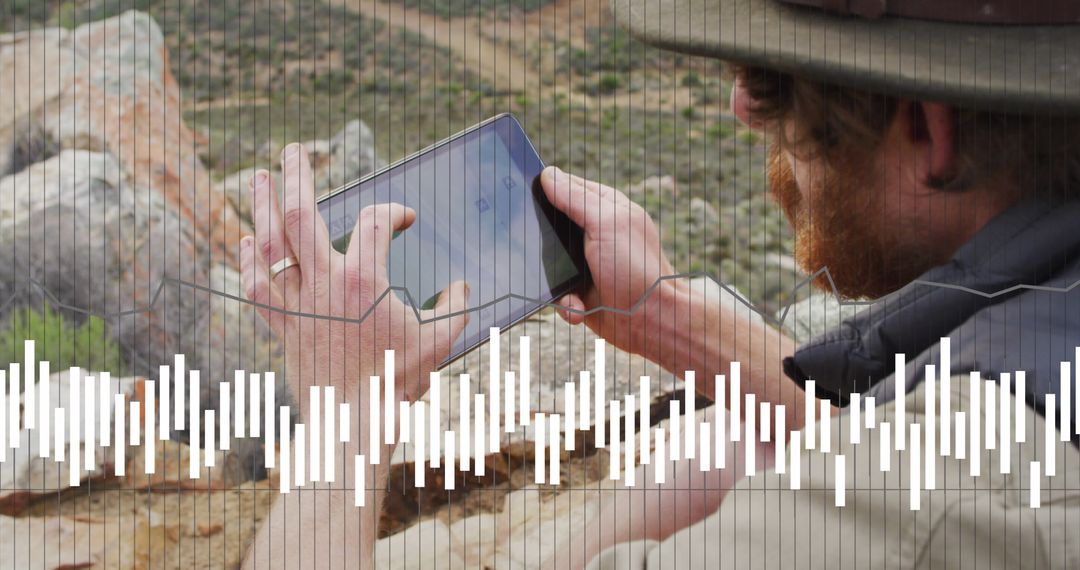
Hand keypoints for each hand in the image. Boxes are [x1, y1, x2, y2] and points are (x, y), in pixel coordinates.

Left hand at [238, 143, 469, 421]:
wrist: (354, 422)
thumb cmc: (398, 381)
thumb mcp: (440, 340)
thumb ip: (455, 307)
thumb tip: (462, 287)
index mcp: (365, 282)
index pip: (374, 223)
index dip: (392, 211)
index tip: (404, 218)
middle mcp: (325, 285)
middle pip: (300, 215)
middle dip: (295, 177)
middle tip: (294, 149)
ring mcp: (298, 305)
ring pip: (270, 245)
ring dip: (261, 206)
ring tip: (259, 176)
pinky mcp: (282, 327)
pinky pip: (257, 287)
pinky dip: (248, 261)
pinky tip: (246, 239)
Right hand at [541, 166, 683, 355]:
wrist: (651, 321)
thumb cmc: (636, 269)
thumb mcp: (606, 224)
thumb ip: (576, 199)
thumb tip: (548, 175)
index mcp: (606, 209)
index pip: (569, 187)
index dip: (546, 190)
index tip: (525, 195)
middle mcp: (596, 233)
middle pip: (553, 226)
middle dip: (543, 241)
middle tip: (543, 248)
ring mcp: (588, 263)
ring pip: (549, 262)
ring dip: (552, 278)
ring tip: (569, 286)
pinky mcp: (581, 291)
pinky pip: (557, 292)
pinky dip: (566, 302)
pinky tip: (578, 305)